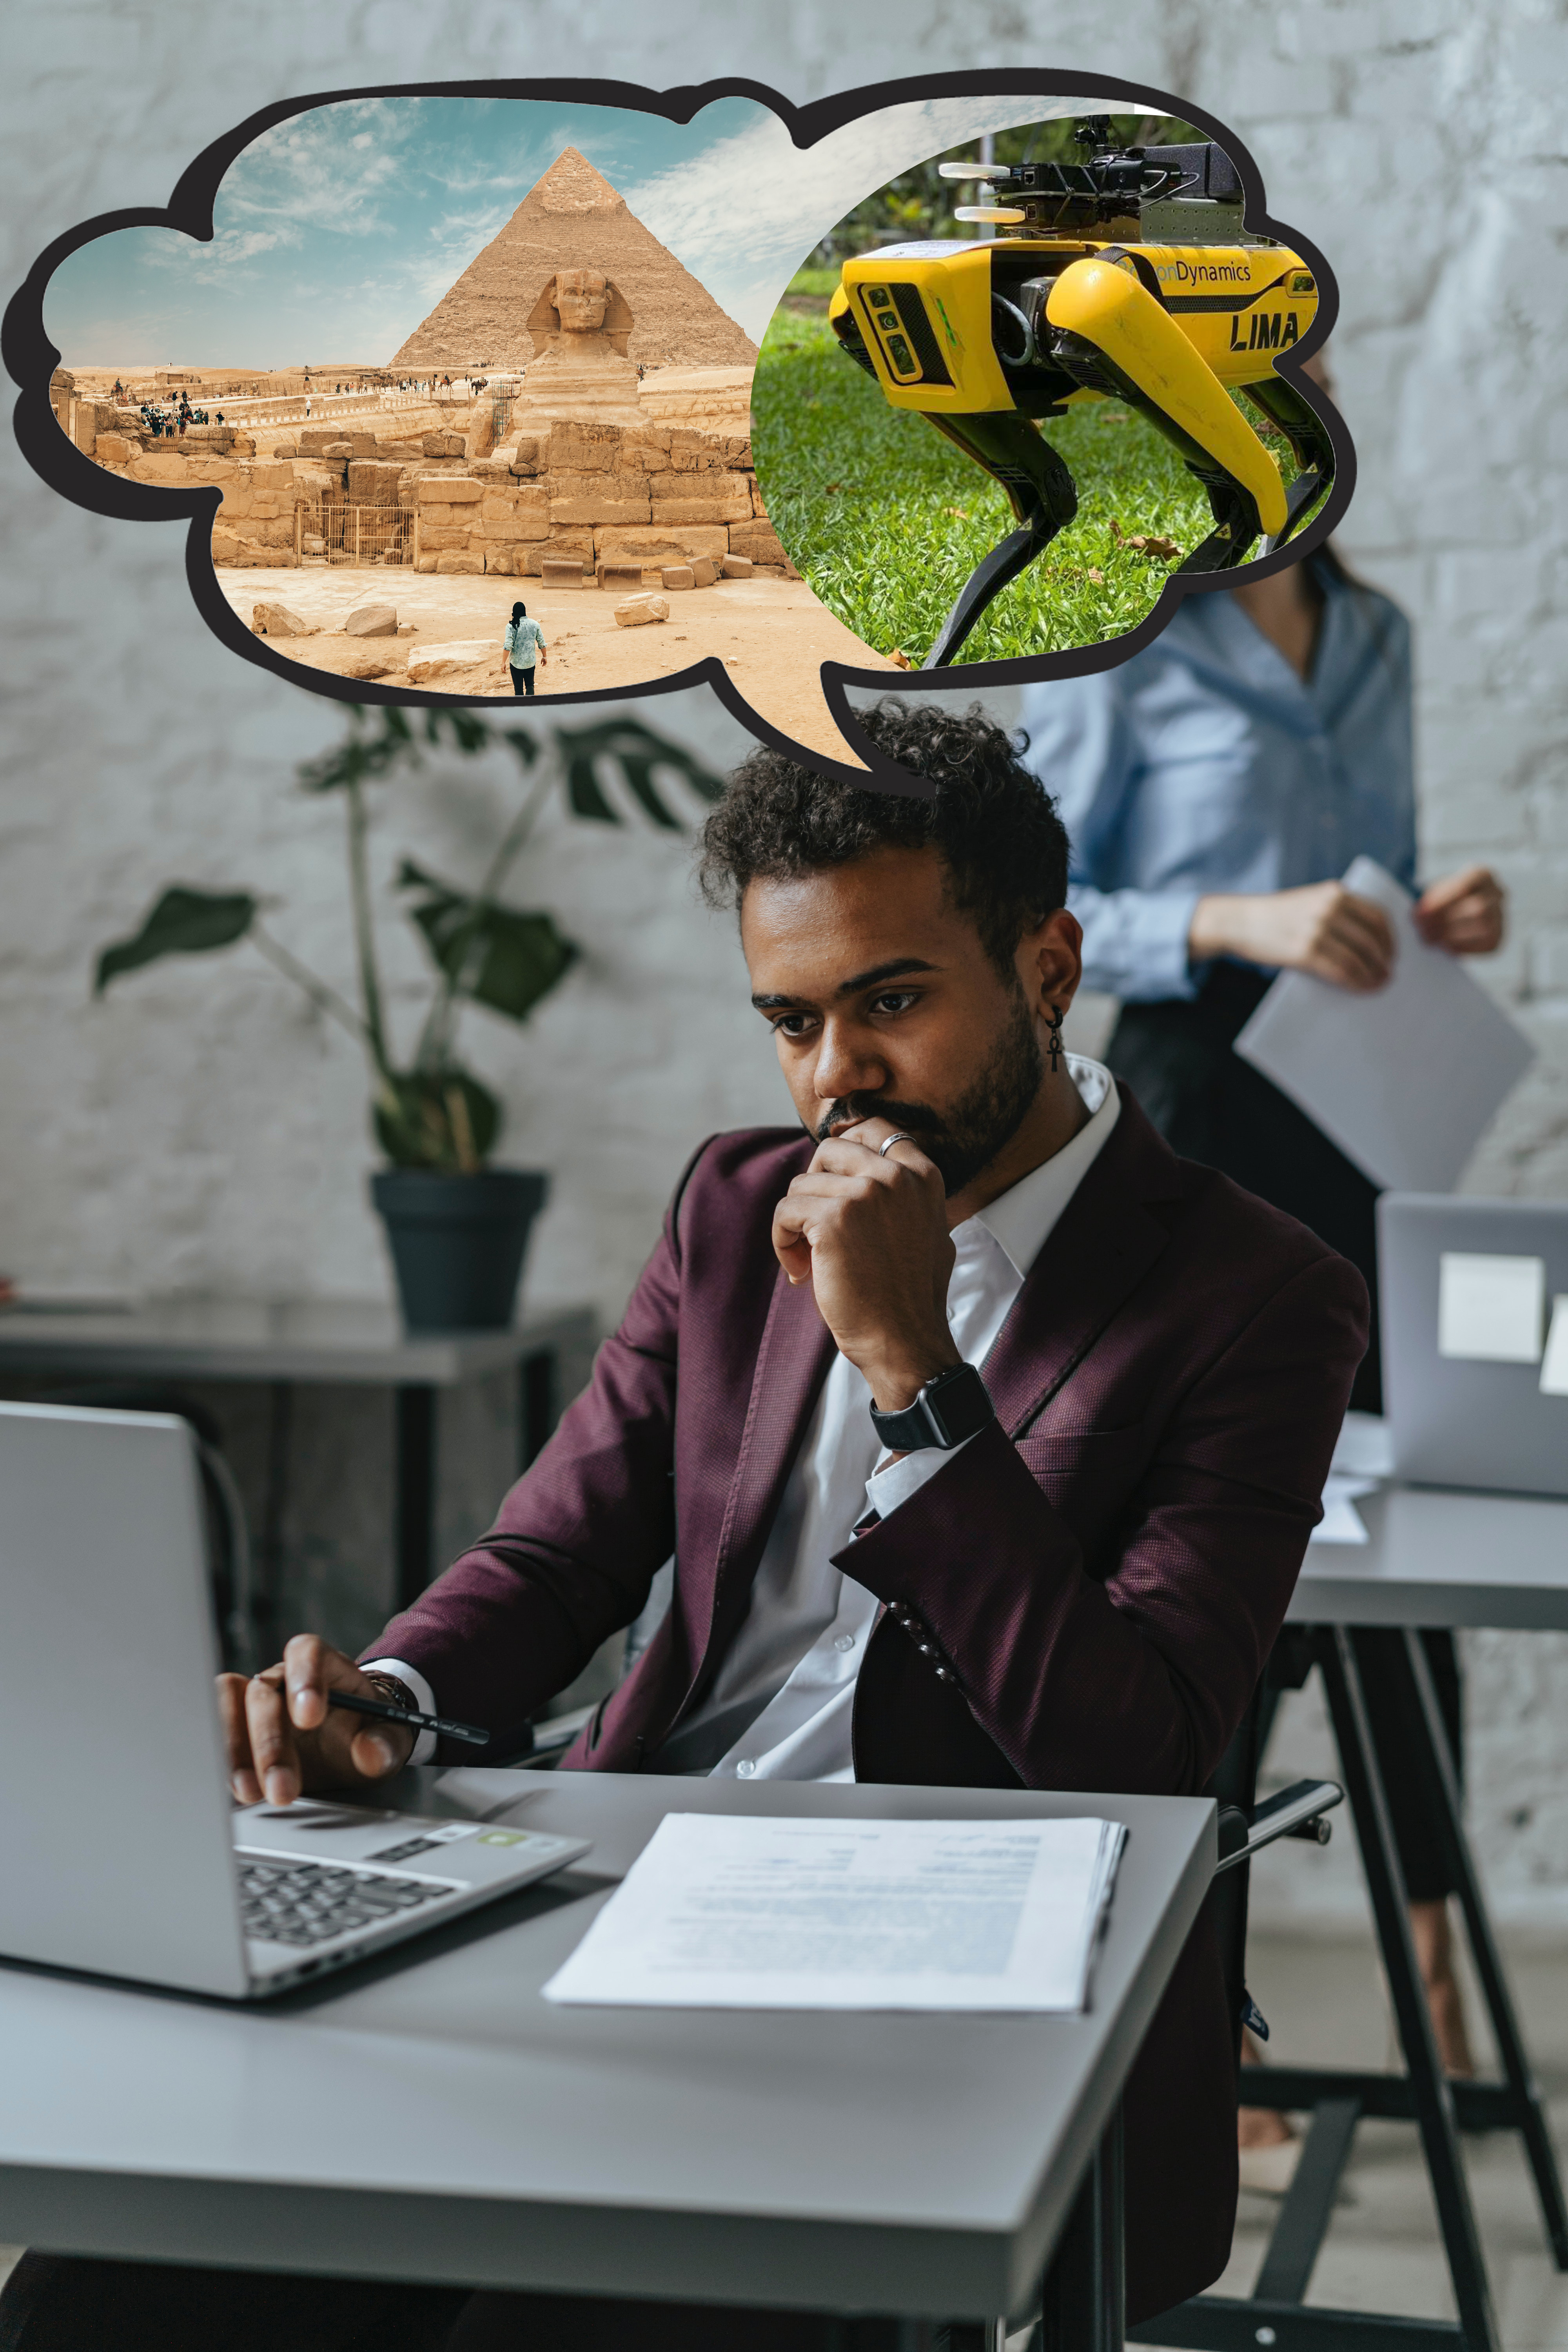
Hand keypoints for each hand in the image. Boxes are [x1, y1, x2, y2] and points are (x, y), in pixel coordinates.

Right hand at [218, 1638, 415, 1807]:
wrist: (354, 1745)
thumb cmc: (370, 1731)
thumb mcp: (390, 1737)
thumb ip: (385, 1743)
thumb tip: (370, 1753)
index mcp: (325, 1666)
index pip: (307, 1652)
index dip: (304, 1678)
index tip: (309, 1717)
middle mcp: (284, 1679)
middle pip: (263, 1693)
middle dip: (270, 1742)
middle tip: (282, 1787)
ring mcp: (256, 1704)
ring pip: (227, 1710)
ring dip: (235, 1753)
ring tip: (250, 1792)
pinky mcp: (237, 1731)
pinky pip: (215, 1735)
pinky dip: (220, 1761)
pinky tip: (231, 1790)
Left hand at [772, 1116, 959, 1410]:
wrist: (904, 1341)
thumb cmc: (909, 1296)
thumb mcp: (929, 1231)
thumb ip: (905, 1195)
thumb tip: (871, 1166)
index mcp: (922, 1175)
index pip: (874, 1129)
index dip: (843, 1153)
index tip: (830, 1183)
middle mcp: (896, 1176)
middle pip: (830, 1150)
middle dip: (814, 1187)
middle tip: (815, 1228)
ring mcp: (865, 1194)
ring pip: (802, 1185)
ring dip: (796, 1223)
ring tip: (810, 1261)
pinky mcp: (832, 1218)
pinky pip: (785, 1210)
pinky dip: (782, 1240)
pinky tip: (801, 1271)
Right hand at [1189, 882, 1396, 991]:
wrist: (1239, 921)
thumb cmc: (1274, 916)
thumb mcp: (1310, 901)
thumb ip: (1336, 910)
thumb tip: (1368, 940)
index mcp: (1334, 892)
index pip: (1377, 916)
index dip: (1390, 938)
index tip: (1393, 952)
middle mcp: (1330, 908)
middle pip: (1372, 938)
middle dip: (1384, 959)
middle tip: (1388, 973)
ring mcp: (1318, 929)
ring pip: (1360, 957)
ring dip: (1373, 974)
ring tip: (1378, 983)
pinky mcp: (1306, 951)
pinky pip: (1342, 970)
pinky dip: (1357, 982)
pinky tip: (1362, 988)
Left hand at [1414, 865, 1503, 955]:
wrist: (1456, 910)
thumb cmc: (1442, 898)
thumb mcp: (1434, 891)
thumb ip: (1430, 901)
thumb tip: (1420, 917)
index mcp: (1482, 875)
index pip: (1465, 887)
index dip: (1442, 903)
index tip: (1420, 914)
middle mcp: (1497, 894)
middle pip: (1478, 909)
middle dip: (1447, 922)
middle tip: (1423, 930)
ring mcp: (1500, 916)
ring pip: (1484, 928)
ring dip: (1452, 936)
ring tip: (1430, 938)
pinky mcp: (1498, 938)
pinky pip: (1484, 945)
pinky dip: (1462, 947)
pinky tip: (1444, 944)